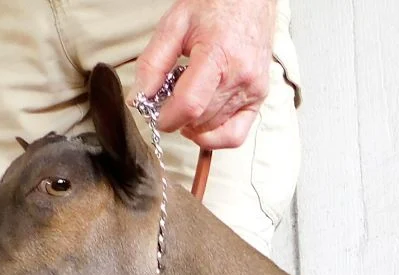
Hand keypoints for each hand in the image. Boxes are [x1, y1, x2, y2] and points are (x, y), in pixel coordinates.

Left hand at [134, 0, 275, 149]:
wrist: (248, 1)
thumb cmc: (214, 6)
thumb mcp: (174, 25)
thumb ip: (153, 62)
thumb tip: (139, 96)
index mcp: (217, 56)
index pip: (190, 105)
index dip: (168, 118)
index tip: (156, 117)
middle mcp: (240, 77)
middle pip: (201, 119)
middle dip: (178, 119)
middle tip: (167, 103)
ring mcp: (253, 91)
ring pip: (215, 129)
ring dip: (195, 125)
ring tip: (186, 102)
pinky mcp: (259, 99)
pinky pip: (236, 135)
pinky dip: (215, 137)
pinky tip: (201, 124)